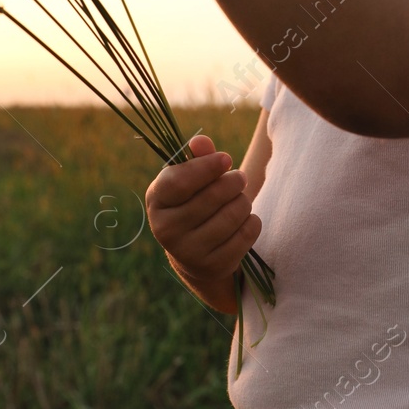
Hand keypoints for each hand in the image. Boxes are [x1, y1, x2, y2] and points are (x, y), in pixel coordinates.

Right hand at [146, 133, 261, 284]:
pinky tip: (244, 220)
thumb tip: (201, 142)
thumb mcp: (189, 178)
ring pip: (233, 214)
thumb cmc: (192, 202)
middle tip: (239, 178)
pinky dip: (252, 222)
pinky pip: (246, 234)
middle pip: (213, 196)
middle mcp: (166, 229)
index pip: (180, 181)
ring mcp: (188, 252)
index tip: (226, 159)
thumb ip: (197, 157)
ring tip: (240, 199)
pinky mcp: (212, 266)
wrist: (193, 252)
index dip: (207, 167)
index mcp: (157, 201)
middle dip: (234, 182)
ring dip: (244, 201)